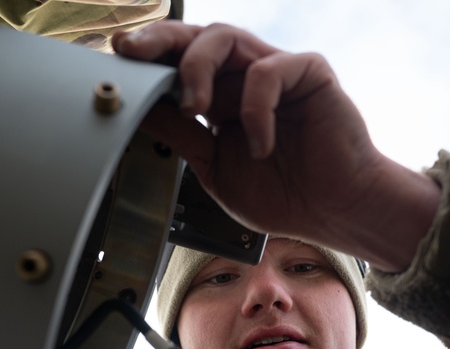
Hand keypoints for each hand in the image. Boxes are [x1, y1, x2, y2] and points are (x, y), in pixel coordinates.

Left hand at [113, 22, 439, 272]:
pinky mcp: (308, 73)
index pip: (179, 63)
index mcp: (221, 98)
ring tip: (194, 106)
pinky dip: (255, 108)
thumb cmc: (284, 194)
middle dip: (159, 39)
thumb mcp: (214, 168)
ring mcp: (277, 72)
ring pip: (227, 37)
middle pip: (197, 36)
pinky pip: (269, 71)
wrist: (334, 212)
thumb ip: (182, 136)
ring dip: (198, 66)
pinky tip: (259, 145)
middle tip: (131, 52)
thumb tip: (138, 111)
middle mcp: (245, 78)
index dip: (148, 58)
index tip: (115, 61)